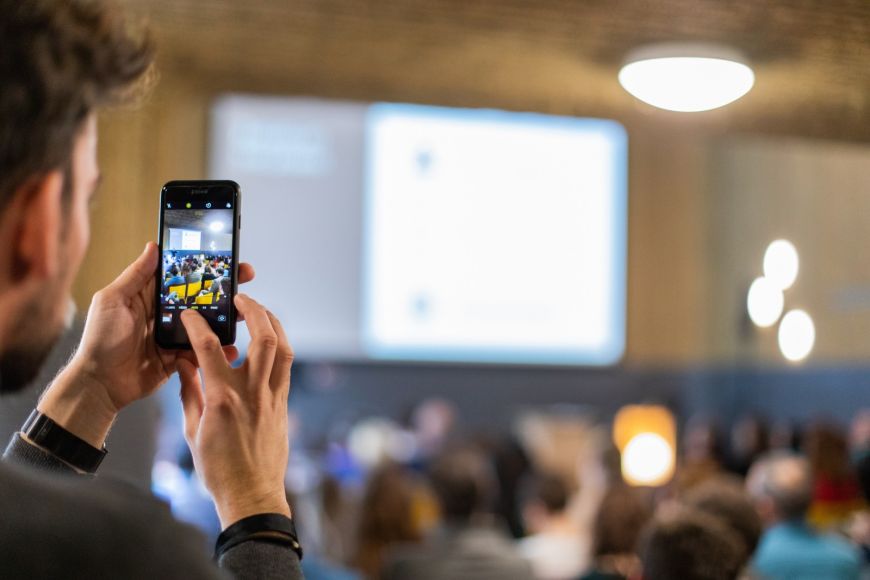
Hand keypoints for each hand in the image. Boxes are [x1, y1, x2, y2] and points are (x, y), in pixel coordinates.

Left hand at [38, 242, 253, 446]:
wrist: (99, 384)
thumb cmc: (98, 340)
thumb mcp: (112, 301)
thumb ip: (134, 276)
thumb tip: (153, 246)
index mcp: (149, 295)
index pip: (180, 274)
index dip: (202, 264)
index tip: (224, 255)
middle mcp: (164, 313)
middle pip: (199, 296)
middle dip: (223, 287)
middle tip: (245, 277)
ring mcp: (174, 336)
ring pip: (205, 323)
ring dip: (224, 318)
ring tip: (244, 312)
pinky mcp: (179, 358)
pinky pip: (201, 351)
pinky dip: (216, 350)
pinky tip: (229, 347)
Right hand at [178, 294, 293, 528]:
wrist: (251, 494)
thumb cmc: (217, 468)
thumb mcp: (192, 430)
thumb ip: (189, 392)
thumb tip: (183, 364)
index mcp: (223, 398)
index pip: (208, 348)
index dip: (196, 324)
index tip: (189, 313)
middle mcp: (253, 393)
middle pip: (263, 337)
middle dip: (253, 310)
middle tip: (239, 298)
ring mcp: (272, 397)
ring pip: (283, 348)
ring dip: (273, 323)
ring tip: (259, 311)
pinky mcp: (283, 404)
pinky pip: (285, 367)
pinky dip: (278, 348)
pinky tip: (268, 342)